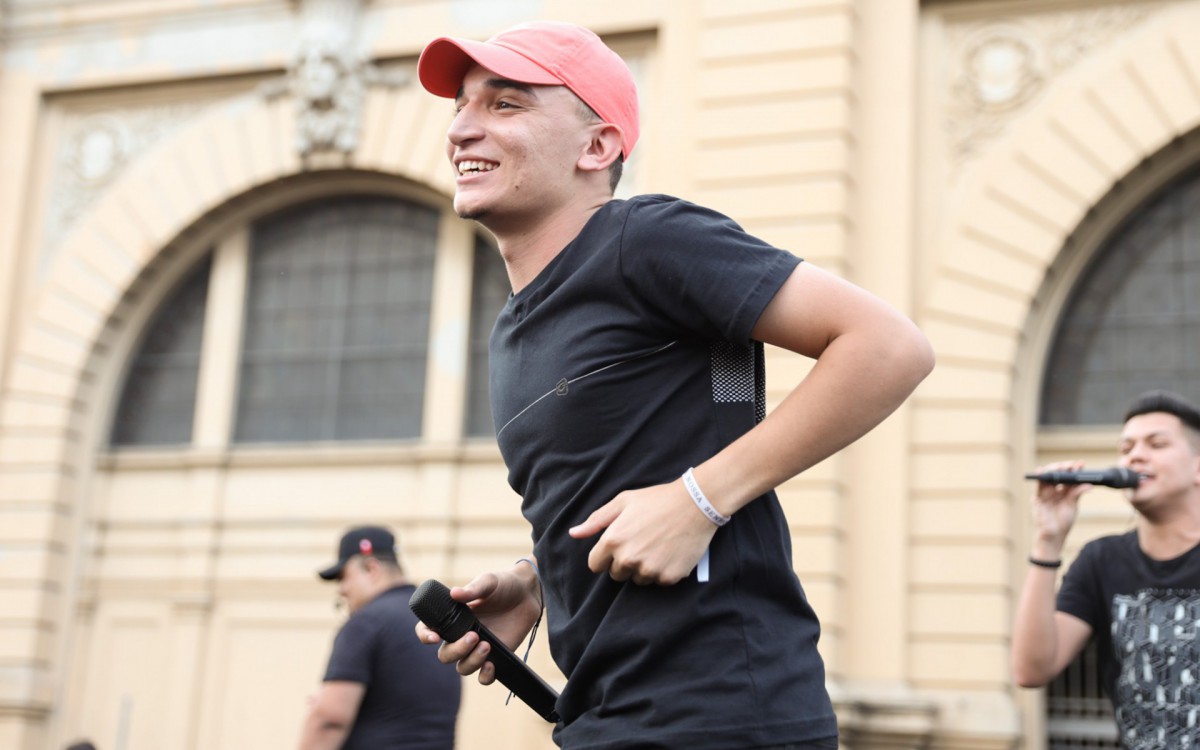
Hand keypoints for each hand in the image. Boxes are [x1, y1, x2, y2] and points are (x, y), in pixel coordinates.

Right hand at [414, 567, 540, 685]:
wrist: (528, 594)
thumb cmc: (504, 584)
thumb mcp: (488, 582)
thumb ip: (473, 589)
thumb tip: (454, 593)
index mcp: (453, 616)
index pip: (428, 629)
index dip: (425, 635)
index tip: (434, 637)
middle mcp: (461, 634)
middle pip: (445, 654)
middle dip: (456, 650)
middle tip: (473, 636)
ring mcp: (477, 648)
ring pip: (462, 667)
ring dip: (471, 661)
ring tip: (487, 645)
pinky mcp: (495, 657)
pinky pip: (483, 677)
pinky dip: (485, 676)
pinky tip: (492, 664)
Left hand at [569, 478, 718, 585]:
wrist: (695, 504)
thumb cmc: (657, 499)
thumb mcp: (623, 502)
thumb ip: (596, 520)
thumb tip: (574, 533)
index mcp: (613, 541)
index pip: (595, 565)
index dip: (605, 557)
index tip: (618, 547)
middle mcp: (628, 559)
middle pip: (616, 575)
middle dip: (624, 562)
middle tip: (642, 542)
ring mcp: (649, 570)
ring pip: (637, 580)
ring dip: (643, 568)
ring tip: (657, 546)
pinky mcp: (668, 577)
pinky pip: (658, 581)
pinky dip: (663, 570)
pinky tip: (670, 552)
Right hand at [1030, 460, 1090, 550]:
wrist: (1055, 535)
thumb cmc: (1063, 521)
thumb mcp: (1072, 505)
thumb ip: (1077, 493)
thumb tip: (1088, 484)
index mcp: (1064, 491)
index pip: (1068, 477)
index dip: (1074, 470)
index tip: (1080, 464)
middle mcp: (1054, 490)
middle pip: (1058, 475)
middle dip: (1064, 468)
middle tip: (1071, 465)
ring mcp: (1045, 493)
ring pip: (1048, 477)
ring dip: (1054, 470)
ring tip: (1062, 467)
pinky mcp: (1037, 498)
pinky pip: (1037, 486)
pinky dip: (1039, 477)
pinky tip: (1041, 470)